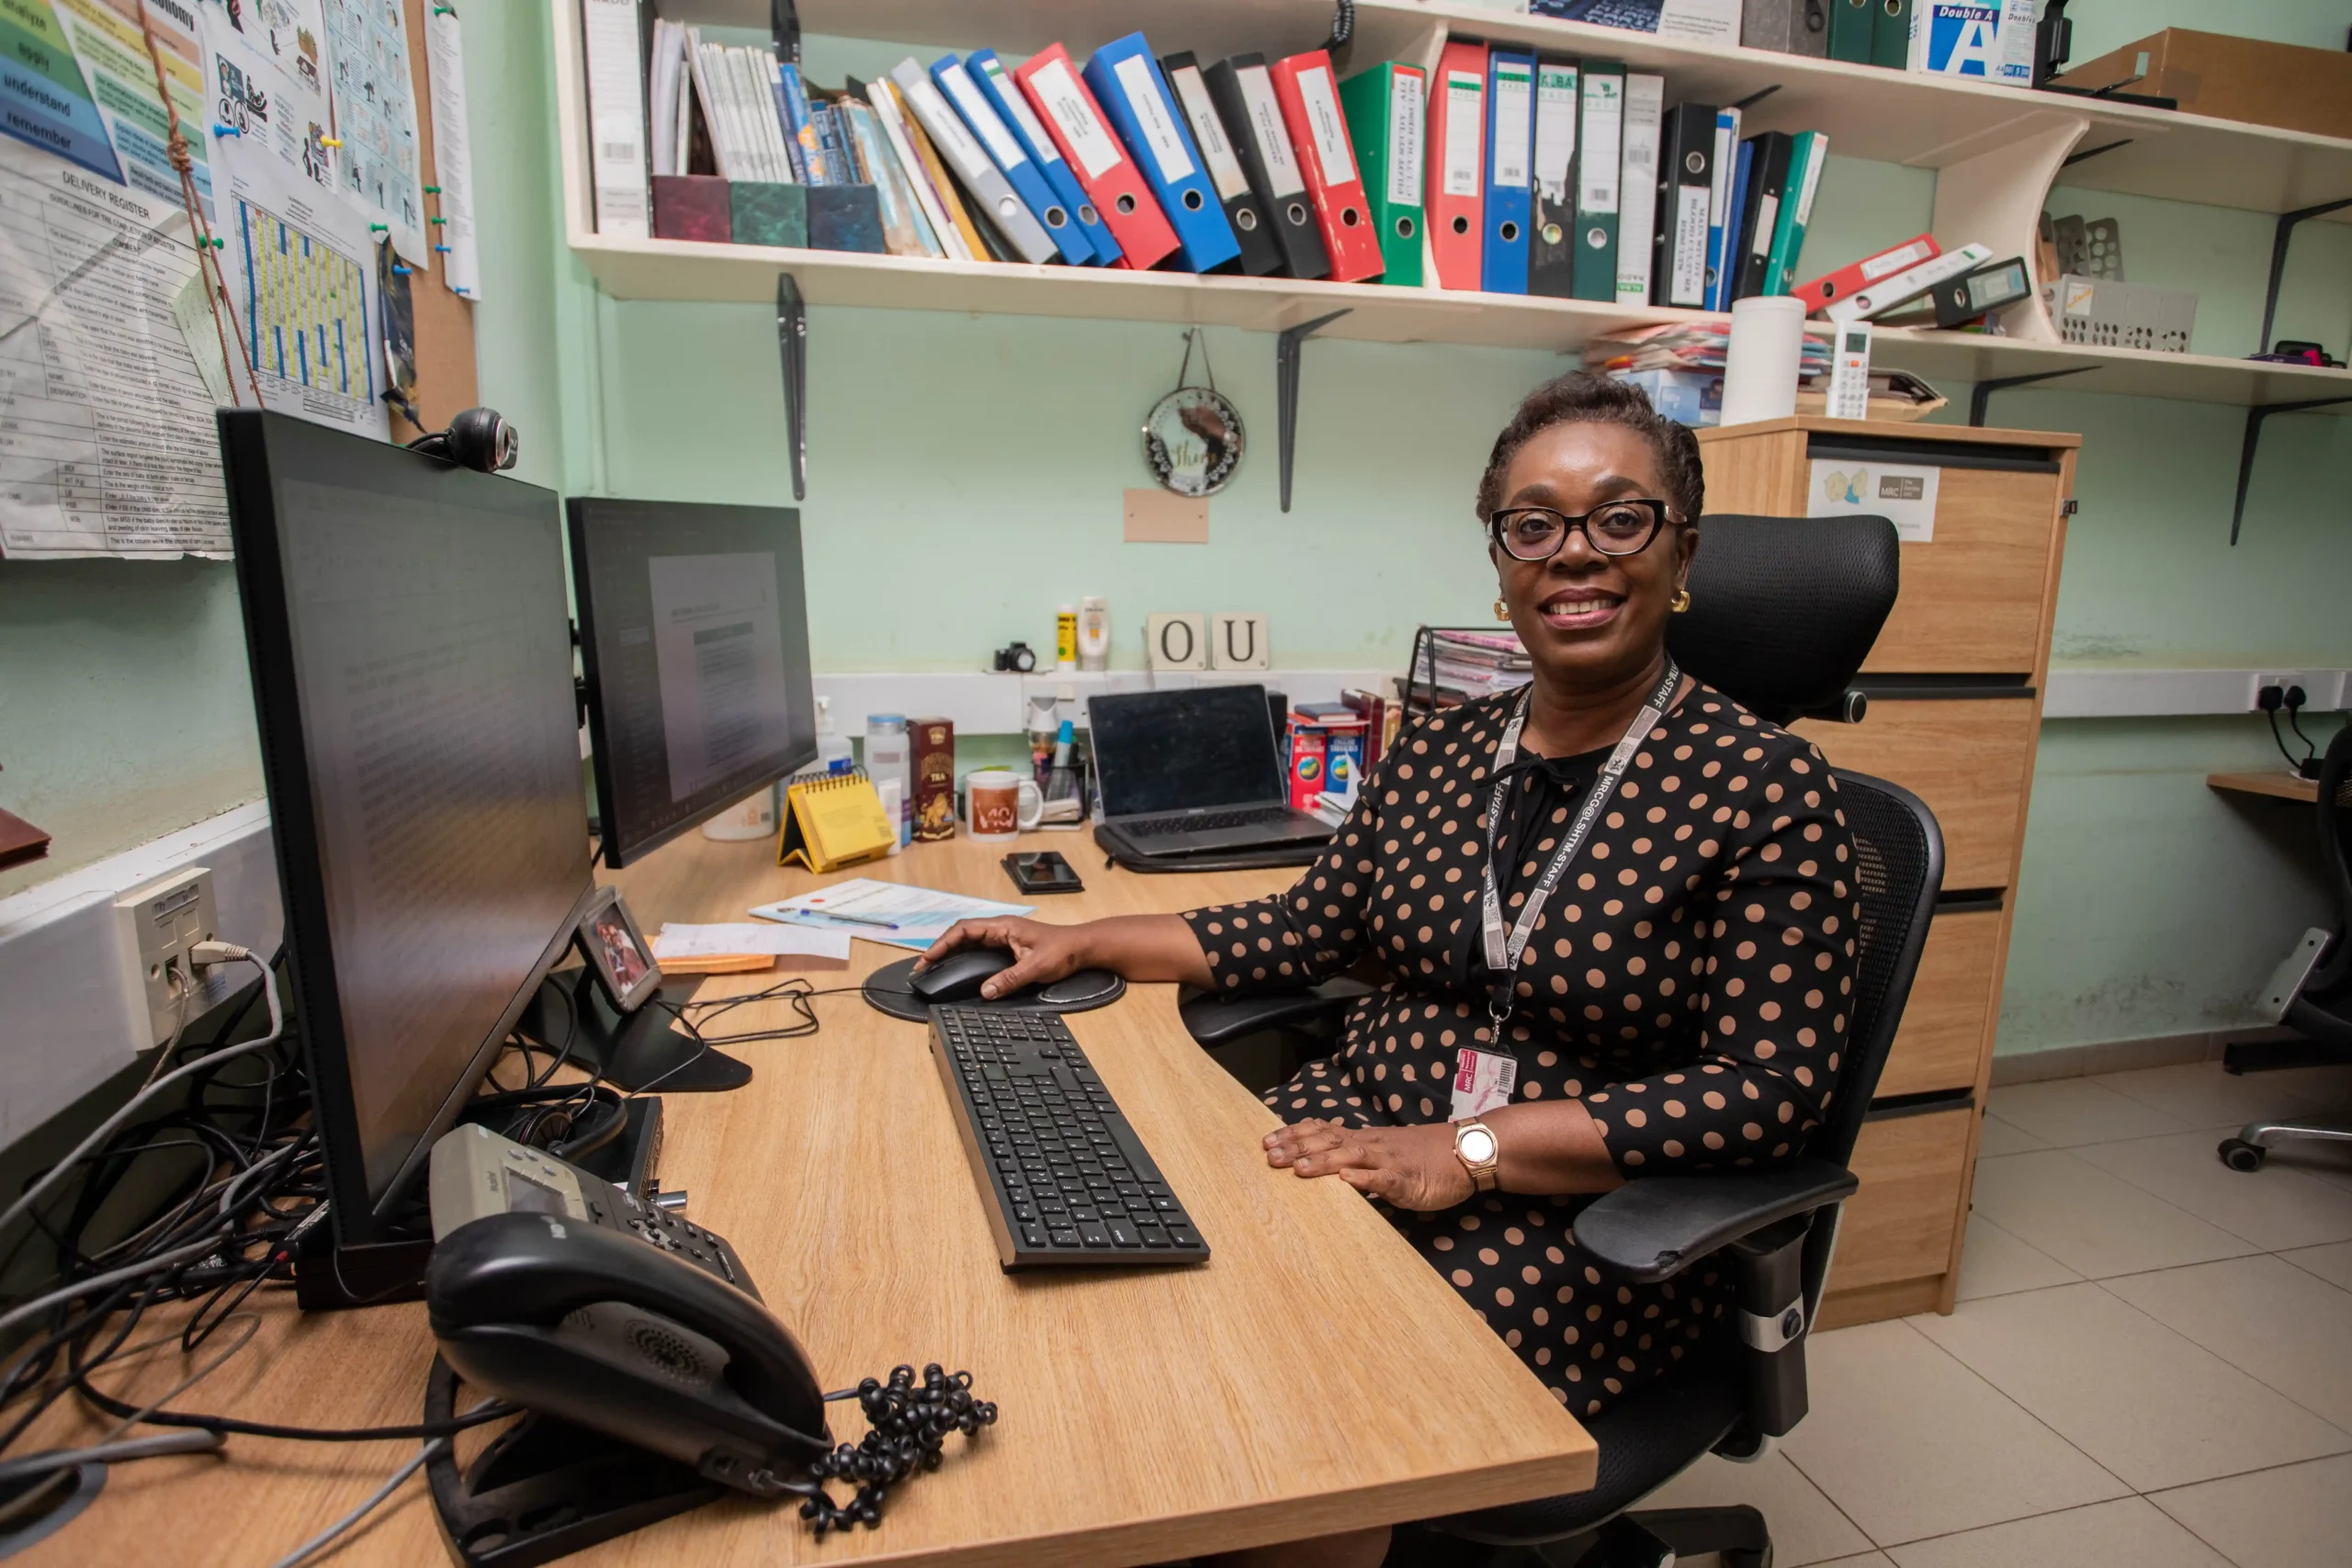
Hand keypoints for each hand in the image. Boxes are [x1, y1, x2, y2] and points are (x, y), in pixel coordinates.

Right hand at [914, 916, 1090, 1000]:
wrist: (1082, 948)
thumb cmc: (1063, 951)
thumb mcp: (1036, 966)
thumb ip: (1010, 979)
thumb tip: (986, 992)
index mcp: (1003, 927)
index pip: (964, 930)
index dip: (943, 943)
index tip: (929, 958)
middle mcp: (999, 929)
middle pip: (961, 934)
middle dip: (940, 948)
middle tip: (923, 967)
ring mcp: (1003, 938)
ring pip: (968, 942)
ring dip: (950, 952)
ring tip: (932, 968)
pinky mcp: (1007, 948)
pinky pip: (979, 950)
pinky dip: (963, 958)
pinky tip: (956, 969)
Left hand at [1261, 1119, 1475, 1212]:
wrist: (1464, 1153)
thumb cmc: (1422, 1156)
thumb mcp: (1384, 1152)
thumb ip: (1356, 1156)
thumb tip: (1326, 1164)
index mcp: (1363, 1140)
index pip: (1322, 1132)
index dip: (1294, 1135)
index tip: (1267, 1140)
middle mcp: (1370, 1145)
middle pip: (1328, 1143)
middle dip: (1297, 1148)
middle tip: (1269, 1156)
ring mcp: (1389, 1161)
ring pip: (1351, 1157)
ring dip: (1323, 1163)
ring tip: (1298, 1169)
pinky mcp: (1408, 1180)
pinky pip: (1385, 1179)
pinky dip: (1365, 1180)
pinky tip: (1347, 1182)